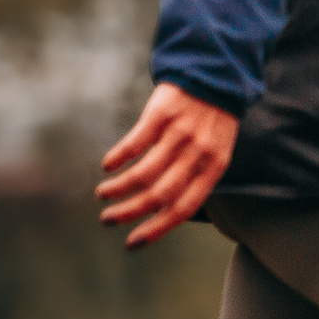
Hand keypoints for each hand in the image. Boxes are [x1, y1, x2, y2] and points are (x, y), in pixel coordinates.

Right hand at [98, 84, 238, 248]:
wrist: (215, 76)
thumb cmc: (211, 122)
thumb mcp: (215, 152)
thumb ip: (194, 179)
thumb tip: (162, 212)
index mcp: (214, 168)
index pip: (184, 208)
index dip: (156, 229)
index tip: (132, 242)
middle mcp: (198, 154)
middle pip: (159, 195)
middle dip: (129, 212)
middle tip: (108, 219)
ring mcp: (179, 134)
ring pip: (143, 173)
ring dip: (118, 189)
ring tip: (103, 194)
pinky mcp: (162, 114)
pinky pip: (135, 143)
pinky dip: (117, 158)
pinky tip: (107, 165)